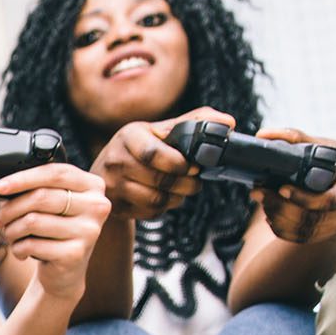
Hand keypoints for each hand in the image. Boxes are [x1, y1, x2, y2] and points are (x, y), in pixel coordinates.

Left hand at [0, 163, 110, 302]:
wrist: (65, 272)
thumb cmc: (55, 231)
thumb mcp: (54, 205)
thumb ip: (40, 189)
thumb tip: (4, 186)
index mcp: (93, 185)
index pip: (56, 173)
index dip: (24, 178)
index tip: (0, 187)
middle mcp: (97, 206)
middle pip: (41, 197)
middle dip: (11, 209)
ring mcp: (89, 231)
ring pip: (33, 221)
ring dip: (11, 230)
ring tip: (9, 235)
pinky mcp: (76, 254)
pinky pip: (32, 244)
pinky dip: (17, 248)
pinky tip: (20, 251)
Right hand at [93, 106, 235, 219]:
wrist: (107, 174)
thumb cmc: (141, 149)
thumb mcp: (160, 131)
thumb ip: (194, 122)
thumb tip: (228, 122)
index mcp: (129, 136)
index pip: (154, 153)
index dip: (179, 164)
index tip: (195, 167)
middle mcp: (115, 159)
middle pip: (158, 180)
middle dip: (186, 184)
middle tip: (197, 182)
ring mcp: (113, 185)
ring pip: (155, 199)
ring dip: (177, 198)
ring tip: (183, 191)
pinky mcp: (115, 205)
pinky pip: (148, 212)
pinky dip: (163, 208)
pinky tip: (165, 198)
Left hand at [249, 130, 335, 244]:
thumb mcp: (327, 144)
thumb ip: (297, 138)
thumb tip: (263, 134)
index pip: (334, 199)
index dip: (305, 199)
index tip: (282, 188)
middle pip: (317, 217)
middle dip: (283, 208)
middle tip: (260, 193)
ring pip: (311, 231)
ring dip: (280, 220)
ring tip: (263, 202)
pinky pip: (310, 238)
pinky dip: (287, 231)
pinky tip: (272, 218)